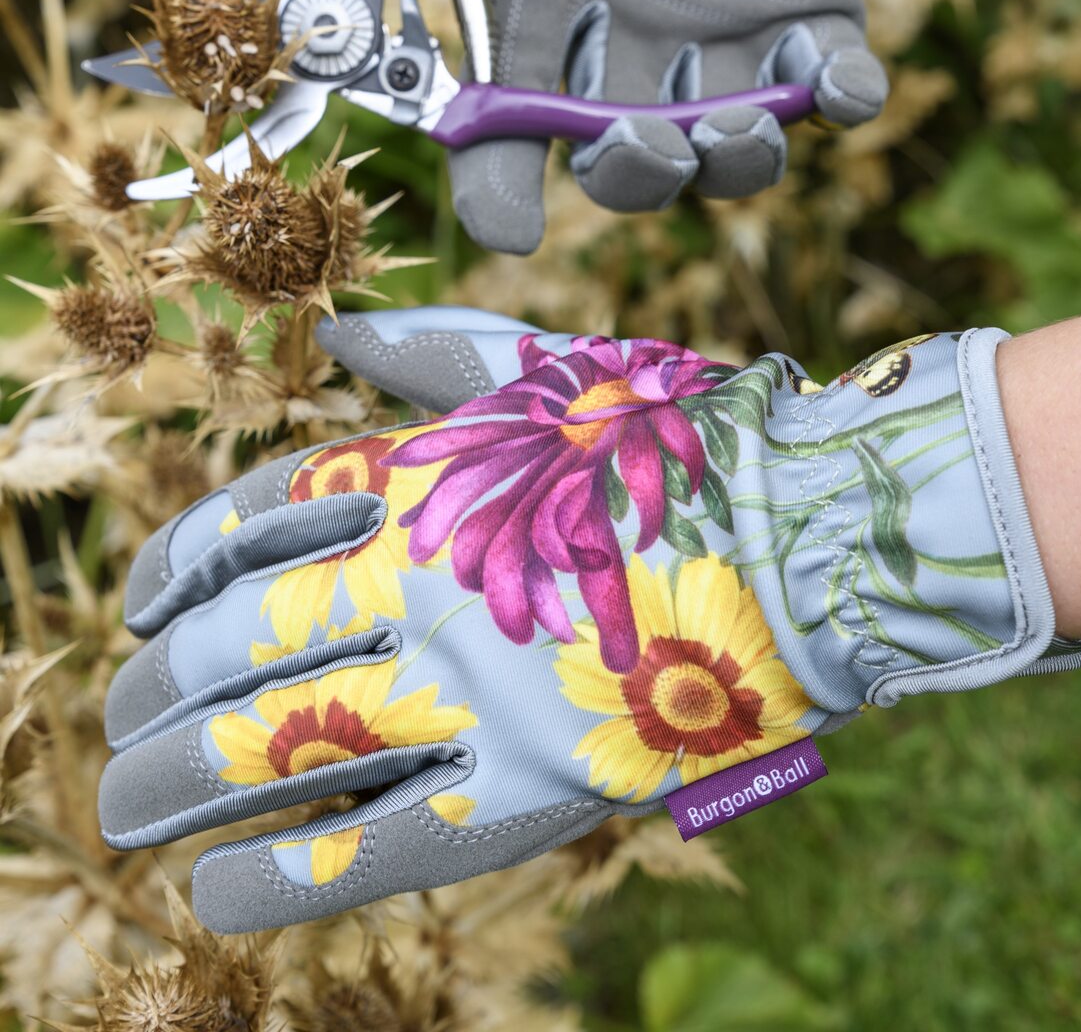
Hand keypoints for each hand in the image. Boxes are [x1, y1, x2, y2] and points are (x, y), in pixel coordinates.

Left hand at [100, 307, 1080, 931]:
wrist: (816, 530)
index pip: (246, 523)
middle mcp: (431, 579)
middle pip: (239, 644)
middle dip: (150, 697)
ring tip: (126, 811)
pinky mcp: (539, 784)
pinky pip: (385, 844)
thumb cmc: (681, 443)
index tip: (140, 609)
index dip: (172, 570)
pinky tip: (215, 896)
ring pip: (282, 746)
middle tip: (113, 732)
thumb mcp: (551, 372)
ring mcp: (479, 687)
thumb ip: (430, 356)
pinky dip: (285, 876)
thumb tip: (333, 335)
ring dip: (179, 784)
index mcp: (428, 477)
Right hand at [429, 0, 901, 253]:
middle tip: (656, 148)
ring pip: (726, 143)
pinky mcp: (818, 6)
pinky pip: (829, 82)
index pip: (514, 106)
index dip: (499, 178)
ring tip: (746, 123)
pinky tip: (843, 85)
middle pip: (622, 152)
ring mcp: (733, 26)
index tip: (508, 229)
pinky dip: (841, 100)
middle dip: (635, 176)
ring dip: (734, 160)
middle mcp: (641, 25)